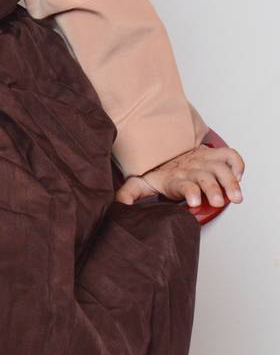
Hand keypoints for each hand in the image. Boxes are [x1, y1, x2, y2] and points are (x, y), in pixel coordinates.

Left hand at [114, 141, 244, 208]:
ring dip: (230, 182)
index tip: (194, 202)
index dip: (189, 191)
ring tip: (236, 197)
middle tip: (217, 201)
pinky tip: (239, 177)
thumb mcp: (140, 183)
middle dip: (213, 189)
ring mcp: (204, 161)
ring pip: (221, 169)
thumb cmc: (157, 171)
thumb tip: (116, 206)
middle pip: (205, 177)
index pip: (183, 184)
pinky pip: (230, 156)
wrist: (166, 148)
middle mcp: (191, 169)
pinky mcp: (214, 156)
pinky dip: (237, 164)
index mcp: (174, 178)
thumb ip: (129, 194)